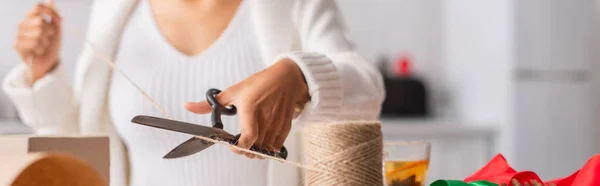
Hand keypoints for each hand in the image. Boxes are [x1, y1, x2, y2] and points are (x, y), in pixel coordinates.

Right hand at [14, 0, 61, 82]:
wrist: (48, 63)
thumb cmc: (52, 45)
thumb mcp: (57, 29)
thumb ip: (54, 15)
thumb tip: (51, 0)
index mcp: (31, 18)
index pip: (37, 7)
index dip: (50, 12)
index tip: (59, 20)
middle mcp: (22, 24)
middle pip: (40, 21)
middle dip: (49, 32)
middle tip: (48, 38)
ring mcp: (18, 34)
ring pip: (38, 33)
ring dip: (45, 42)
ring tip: (43, 46)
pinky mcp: (17, 45)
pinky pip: (33, 43)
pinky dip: (40, 49)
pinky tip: (38, 51)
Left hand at [185, 59, 309, 158]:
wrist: (286, 77)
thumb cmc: (259, 83)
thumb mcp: (233, 90)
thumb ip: (210, 103)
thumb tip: (188, 106)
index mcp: (251, 108)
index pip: (248, 137)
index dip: (239, 147)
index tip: (232, 146)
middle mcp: (265, 117)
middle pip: (256, 148)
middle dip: (245, 152)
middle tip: (238, 147)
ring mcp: (277, 122)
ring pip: (266, 149)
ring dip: (257, 151)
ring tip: (250, 145)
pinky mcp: (286, 126)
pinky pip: (277, 146)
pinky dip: (269, 149)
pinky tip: (262, 142)